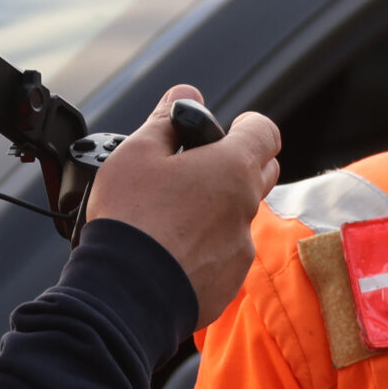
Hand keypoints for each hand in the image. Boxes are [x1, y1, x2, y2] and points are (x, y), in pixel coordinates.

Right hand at [86, 86, 280, 323]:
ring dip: (217, 208)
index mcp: (232, 169)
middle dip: (236, 162)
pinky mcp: (226, 283)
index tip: (226, 128)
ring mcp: (239, 250)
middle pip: (260, 173)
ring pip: (239, 216)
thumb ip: (166, 120)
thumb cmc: (130, 219)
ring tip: (172, 214)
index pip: (264, 131)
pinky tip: (170, 250)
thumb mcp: (135, 154)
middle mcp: (246, 209)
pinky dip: (205, 247)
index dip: (246, 124)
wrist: (123, 294)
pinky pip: (225, 255)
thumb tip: (186, 94)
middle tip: (196, 166)